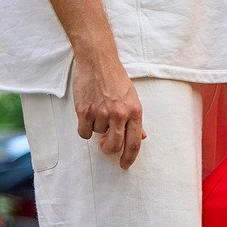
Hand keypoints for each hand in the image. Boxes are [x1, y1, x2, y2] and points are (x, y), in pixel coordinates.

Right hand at [72, 48, 144, 168]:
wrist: (98, 61)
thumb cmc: (116, 78)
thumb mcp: (132, 97)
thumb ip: (135, 119)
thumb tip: (142, 137)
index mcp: (135, 112)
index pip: (134, 143)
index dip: (129, 158)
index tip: (124, 165)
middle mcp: (119, 114)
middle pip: (114, 146)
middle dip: (109, 149)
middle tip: (105, 146)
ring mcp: (101, 113)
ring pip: (98, 135)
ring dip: (97, 128)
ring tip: (98, 109)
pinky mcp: (85, 111)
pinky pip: (84, 132)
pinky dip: (85, 127)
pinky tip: (87, 115)